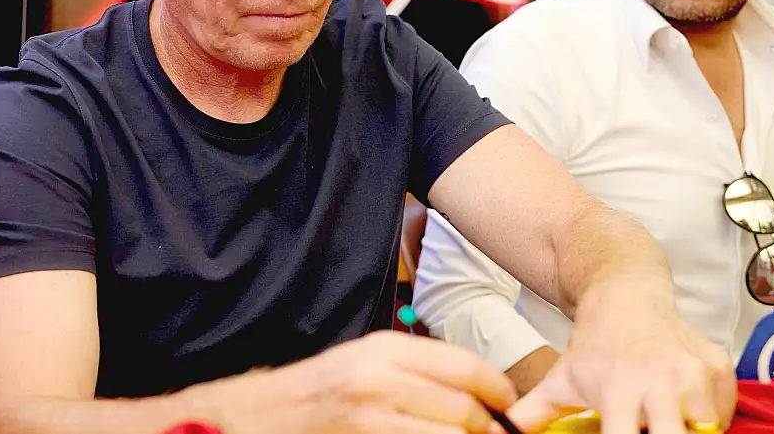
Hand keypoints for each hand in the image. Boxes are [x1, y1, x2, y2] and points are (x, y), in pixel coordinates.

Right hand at [211, 331, 519, 432]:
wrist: (266, 416)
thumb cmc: (321, 391)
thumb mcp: (367, 360)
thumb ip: (417, 368)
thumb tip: (476, 390)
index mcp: (386, 348)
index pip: (466, 367)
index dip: (498, 391)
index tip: (507, 407)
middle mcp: (380, 377)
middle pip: (466, 409)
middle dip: (487, 429)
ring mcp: (372, 416)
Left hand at [508, 281, 735, 433]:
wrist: (626, 295)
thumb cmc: (596, 345)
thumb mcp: (561, 379)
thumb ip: (534, 412)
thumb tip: (499, 429)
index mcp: (620, 390)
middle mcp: (662, 382)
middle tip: (646, 427)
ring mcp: (695, 376)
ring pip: (706, 431)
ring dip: (687, 431)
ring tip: (660, 418)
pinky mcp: (720, 370)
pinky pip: (725, 414)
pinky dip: (709, 417)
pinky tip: (684, 407)